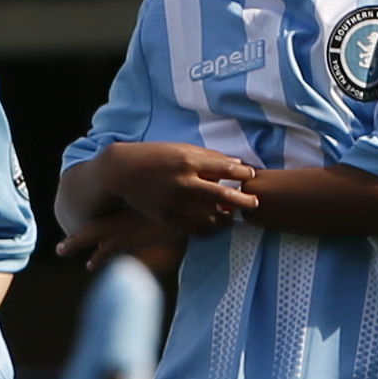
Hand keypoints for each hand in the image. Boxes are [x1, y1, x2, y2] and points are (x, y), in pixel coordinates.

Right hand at [97, 140, 262, 235]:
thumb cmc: (155, 156)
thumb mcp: (181, 149)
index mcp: (190, 161)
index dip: (243, 175)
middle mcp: (184, 182)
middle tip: (255, 204)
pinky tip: (212, 226)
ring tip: (231, 218)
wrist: (122, 171)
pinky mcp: (166, 216)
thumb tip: (237, 165)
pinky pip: (193, 228)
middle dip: (244, 202)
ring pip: (210, 217)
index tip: (251, 177)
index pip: (226, 169)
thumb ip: (209, 158)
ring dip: (225, 219)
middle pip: (223, 196)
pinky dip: (206, 229)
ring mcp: (175, 201)